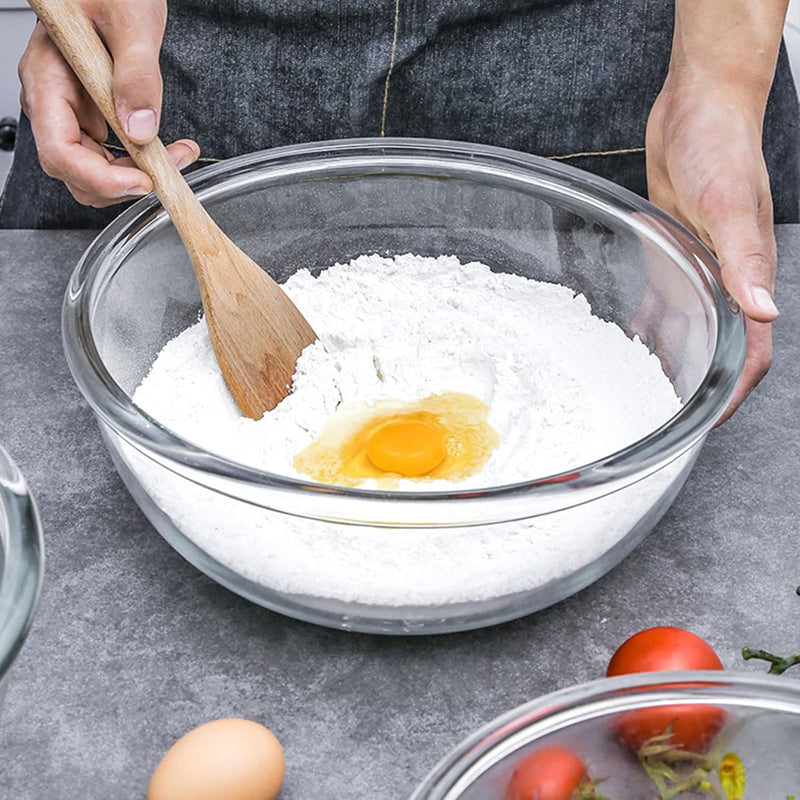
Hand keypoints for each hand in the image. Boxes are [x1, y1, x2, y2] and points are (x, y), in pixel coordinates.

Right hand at [18, 0, 198, 206]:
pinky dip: (142, 162)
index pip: (60, 152)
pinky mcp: (93, 116)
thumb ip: (137, 75)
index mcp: (48, 79)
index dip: (100, 178)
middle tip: (169, 170)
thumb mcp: (131, 23)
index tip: (142, 181)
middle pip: (76, 172)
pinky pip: (112, 155)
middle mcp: (53, 100)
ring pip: (95, 171)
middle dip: (124, 182)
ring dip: (137, 175)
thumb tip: (140, 128)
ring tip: (177, 155)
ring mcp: (71, 111)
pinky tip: (169, 149)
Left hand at [646, 74, 777, 423]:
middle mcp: (725, 280)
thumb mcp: (728, 203)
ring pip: (687, 330)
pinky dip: (648, 327)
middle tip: (664, 416)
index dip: (732, 392)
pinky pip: (661, 301)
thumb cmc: (722, 144)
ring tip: (640, 392)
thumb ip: (745, 257)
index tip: (706, 422)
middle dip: (696, 386)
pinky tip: (626, 342)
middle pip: (717, 350)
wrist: (700, 106)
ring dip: (669, 362)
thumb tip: (766, 310)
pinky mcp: (672, 252)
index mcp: (747, 276)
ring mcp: (698, 267)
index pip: (749, 351)